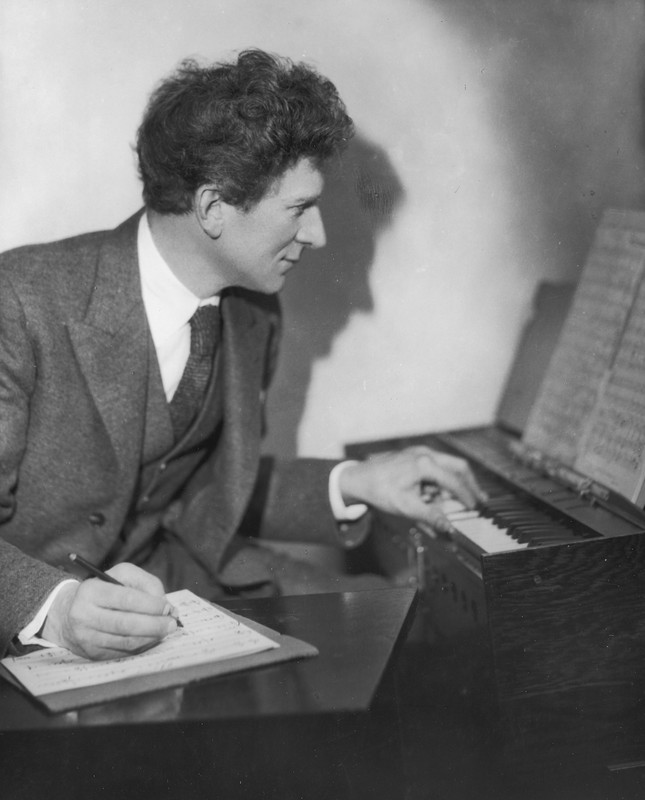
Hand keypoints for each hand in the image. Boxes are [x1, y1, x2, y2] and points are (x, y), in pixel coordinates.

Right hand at [42, 563, 176, 659]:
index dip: (151, 605)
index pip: (126, 599)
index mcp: (91, 591)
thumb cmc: (104, 590)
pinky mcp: (92, 653)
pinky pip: (123, 652)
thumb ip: (146, 584)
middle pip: (126, 624)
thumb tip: (165, 606)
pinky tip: (151, 638)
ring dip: (151, 637)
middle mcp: (84, 615)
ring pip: (126, 642)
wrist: (69, 613)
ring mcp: (86, 637)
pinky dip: (142, 645)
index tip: (167, 607)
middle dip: (154, 625)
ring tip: (165, 630)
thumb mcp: (121, 575)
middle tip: (172, 624)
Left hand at [338, 446, 485, 536]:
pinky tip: (434, 493)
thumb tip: (450, 528)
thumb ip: (431, 517)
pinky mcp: (414, 454)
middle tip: (479, 498)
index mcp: (425, 465)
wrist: (358, 478)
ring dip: (453, 482)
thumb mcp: (406, 507)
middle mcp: (425, 453)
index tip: (475, 508)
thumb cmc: (379, 491)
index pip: (455, 482)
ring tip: (450, 501)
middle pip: (458, 466)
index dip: (467, 497)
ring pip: (447, 464)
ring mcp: (419, 451)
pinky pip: (435, 464)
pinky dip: (441, 478)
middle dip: (470, 483)